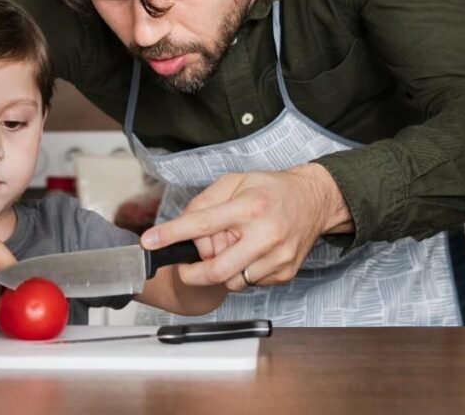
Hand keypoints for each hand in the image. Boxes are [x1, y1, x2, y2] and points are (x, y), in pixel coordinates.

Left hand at [139, 164, 353, 291]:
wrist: (315, 200)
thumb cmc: (272, 189)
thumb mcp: (235, 181)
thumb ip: (205, 202)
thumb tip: (182, 226)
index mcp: (249, 207)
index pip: (202, 224)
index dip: (172, 234)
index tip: (150, 242)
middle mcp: (265, 235)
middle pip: (217, 269)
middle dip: (192, 273)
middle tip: (185, 267)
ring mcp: (277, 258)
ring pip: (232, 281)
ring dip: (221, 270)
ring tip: (232, 248)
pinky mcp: (285, 273)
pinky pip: (250, 283)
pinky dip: (241, 272)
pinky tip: (250, 253)